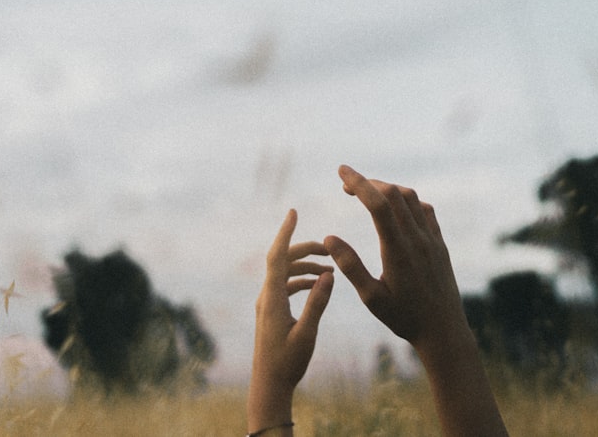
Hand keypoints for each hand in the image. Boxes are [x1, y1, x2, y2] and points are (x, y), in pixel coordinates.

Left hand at [248, 209, 333, 431]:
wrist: (269, 386)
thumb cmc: (287, 363)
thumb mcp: (307, 334)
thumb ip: (317, 303)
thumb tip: (328, 275)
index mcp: (272, 299)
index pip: (276, 257)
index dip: (285, 233)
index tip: (293, 211)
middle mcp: (266, 297)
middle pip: (282, 261)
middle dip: (304, 249)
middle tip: (329, 247)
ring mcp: (267, 304)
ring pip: (284, 273)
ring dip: (306, 266)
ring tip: (331, 269)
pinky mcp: (271, 311)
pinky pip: (285, 285)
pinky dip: (302, 280)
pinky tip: (319, 284)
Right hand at [324, 165, 467, 352]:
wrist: (444, 330)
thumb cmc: (404, 318)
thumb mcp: (371, 298)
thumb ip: (351, 267)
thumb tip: (330, 238)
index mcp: (398, 250)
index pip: (378, 205)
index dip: (359, 183)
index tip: (341, 171)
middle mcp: (417, 239)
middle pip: (394, 194)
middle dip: (369, 182)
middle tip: (346, 185)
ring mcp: (432, 240)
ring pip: (411, 199)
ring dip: (388, 189)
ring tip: (367, 194)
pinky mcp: (440, 244)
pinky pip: (426, 211)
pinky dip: (407, 201)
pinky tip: (396, 208)